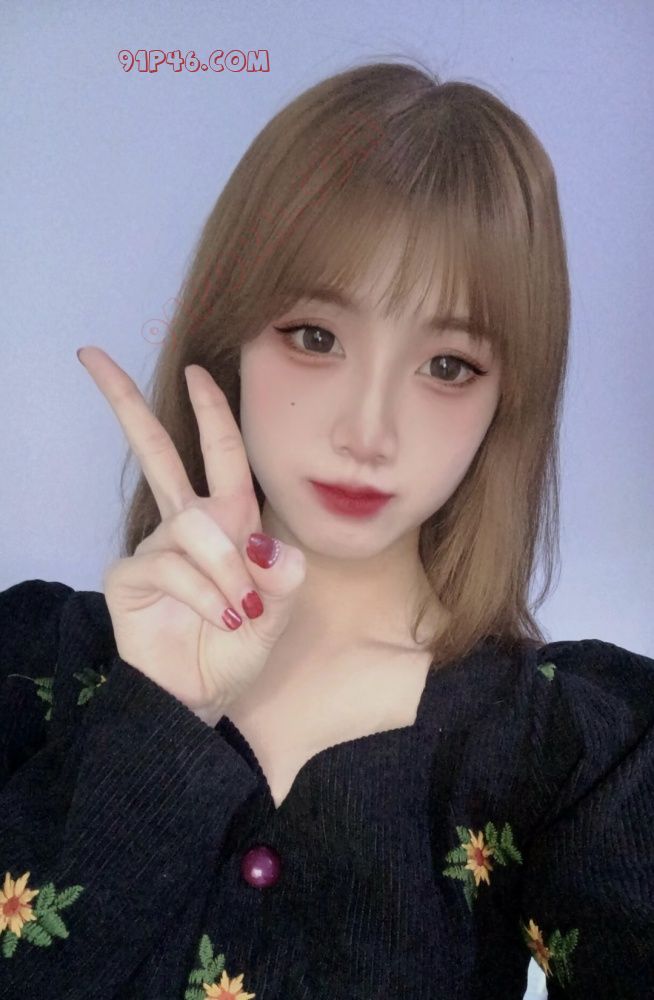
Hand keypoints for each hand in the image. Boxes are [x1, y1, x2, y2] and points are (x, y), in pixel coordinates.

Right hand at [77, 347, 305, 724]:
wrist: (200, 697)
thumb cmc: (237, 650)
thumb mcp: (277, 614)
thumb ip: (283, 578)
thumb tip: (269, 542)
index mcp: (228, 521)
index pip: (221, 454)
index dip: (210, 412)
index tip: (195, 370)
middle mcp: (188, 524)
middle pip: (156, 451)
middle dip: (127, 404)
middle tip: (93, 355)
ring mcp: (157, 547)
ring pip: (194, 527)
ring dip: (226, 569)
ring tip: (241, 612)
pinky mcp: (133, 574)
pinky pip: (175, 565)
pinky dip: (207, 593)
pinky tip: (221, 619)